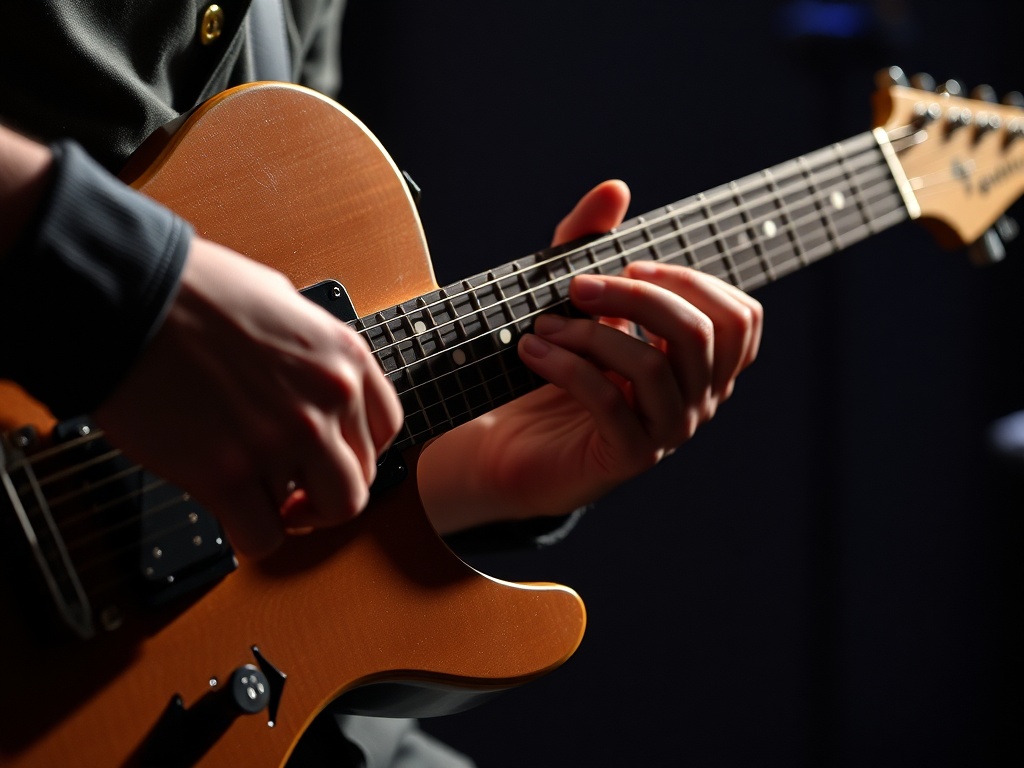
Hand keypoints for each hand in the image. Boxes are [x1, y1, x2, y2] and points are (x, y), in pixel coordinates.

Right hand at [93, 237, 403, 556]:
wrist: (128, 297)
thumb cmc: (193, 291)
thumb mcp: (282, 301)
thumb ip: (309, 350)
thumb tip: (309, 379)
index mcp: (343, 358)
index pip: (385, 431)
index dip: (356, 454)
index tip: (331, 460)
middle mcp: (325, 402)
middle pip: (357, 485)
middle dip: (325, 496)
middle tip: (297, 495)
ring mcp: (280, 440)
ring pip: (315, 514)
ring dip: (285, 512)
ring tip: (256, 494)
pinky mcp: (227, 474)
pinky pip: (263, 538)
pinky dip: (251, 535)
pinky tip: (231, 511)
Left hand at [417, 180, 761, 532]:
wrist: (513, 443)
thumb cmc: (554, 367)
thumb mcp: (573, 299)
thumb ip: (591, 244)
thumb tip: (615, 187)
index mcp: (702, 362)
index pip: (739, 318)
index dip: (690, 281)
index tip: (630, 264)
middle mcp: (699, 398)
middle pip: (699, 333)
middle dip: (635, 297)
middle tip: (576, 286)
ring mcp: (668, 431)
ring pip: (653, 366)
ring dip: (591, 334)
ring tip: (543, 325)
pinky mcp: (628, 457)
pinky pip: (609, 403)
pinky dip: (566, 367)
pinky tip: (532, 350)